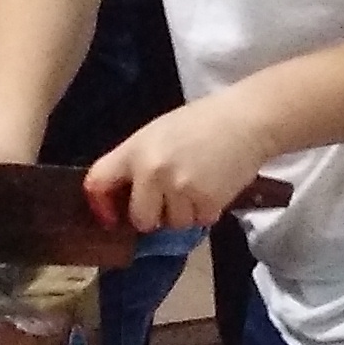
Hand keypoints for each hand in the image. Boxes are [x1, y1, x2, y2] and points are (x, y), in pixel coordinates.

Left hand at [82, 96, 275, 232]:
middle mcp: (152, 172)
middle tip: (169, 200)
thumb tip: (122, 197)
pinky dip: (206, 212)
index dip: (102, 206)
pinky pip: (199, 222)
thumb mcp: (156, 133)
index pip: (97, 182)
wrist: (246, 120)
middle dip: (154, 216)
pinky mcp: (206, 202)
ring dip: (184, 213)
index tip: (112, 216)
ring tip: (197, 187)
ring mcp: (179, 189)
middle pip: (141, 219)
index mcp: (134, 150)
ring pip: (173, 224)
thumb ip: (136, 162)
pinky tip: (213, 188)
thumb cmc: (200, 122)